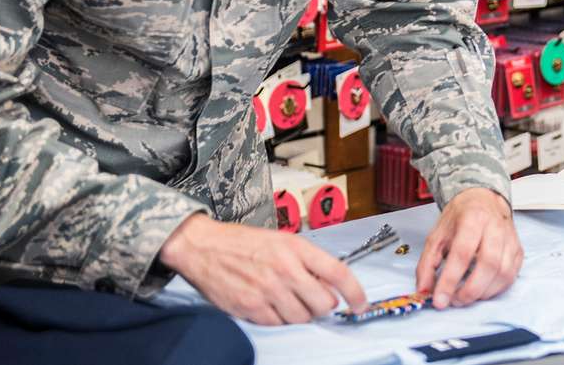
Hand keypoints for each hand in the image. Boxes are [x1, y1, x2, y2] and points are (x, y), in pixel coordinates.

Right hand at [158, 213, 366, 326]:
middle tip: (314, 299)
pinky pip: (278, 324)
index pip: (337, 273)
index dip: (355, 292)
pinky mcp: (251, 307)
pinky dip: (278, 319)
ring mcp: (267, 290)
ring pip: (302, 317)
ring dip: (301, 313)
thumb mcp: (281, 240)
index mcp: (296, 248)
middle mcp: (285, 269)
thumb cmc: (242, 242)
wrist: (202, 246)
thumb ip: (306, 261)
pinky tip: (269, 304)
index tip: (361, 304)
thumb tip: (330, 286)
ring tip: (287, 299)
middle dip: (324, 305)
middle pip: (323, 302)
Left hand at [416, 187, 522, 308]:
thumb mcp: (436, 235)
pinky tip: (481, 290)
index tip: (440, 299)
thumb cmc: (460, 218)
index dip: (450, 279)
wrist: (483, 200)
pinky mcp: (518, 250)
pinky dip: (496, 289)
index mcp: (473, 218)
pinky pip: (511, 276)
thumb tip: (424, 290)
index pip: (463, 253)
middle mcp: (495, 227)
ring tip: (466, 296)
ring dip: (483, 292)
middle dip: (470, 290)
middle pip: (489, 264)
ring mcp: (510, 239)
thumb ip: (427, 264)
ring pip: (503, 272)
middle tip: (455, 301)